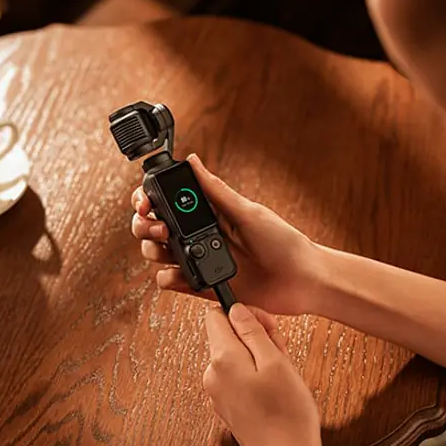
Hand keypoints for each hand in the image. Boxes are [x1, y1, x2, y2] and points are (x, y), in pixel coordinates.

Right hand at [131, 154, 324, 315]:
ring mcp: (198, 259)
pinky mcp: (200, 285)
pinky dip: (168, 278)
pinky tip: (180, 274)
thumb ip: (216, 191)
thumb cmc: (283, 242)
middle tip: (157, 227)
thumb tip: (192, 160)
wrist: (301, 281)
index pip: (168, 201)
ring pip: (157, 253)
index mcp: (209, 212)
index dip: (148, 199)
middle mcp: (199, 234)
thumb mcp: (248, 212)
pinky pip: (170, 282)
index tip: (145, 202)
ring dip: (152, 249)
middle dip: (145, 225)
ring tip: (166, 248)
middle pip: (154, 226)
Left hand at [203, 304, 321, 445]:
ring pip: (236, 356)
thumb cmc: (287, 417)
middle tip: (280, 350)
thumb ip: (253, 331)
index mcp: (222, 360)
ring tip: (282, 371)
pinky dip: (256, 374)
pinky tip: (275, 386)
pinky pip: (238, 377)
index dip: (244, 312)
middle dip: (254, 336)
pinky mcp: (228, 405)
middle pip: (227, 336)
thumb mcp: (277, 362)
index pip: (216, 314)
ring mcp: (218, 392)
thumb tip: (236, 310)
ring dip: (259, 355)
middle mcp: (213, 375)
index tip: (265, 323)